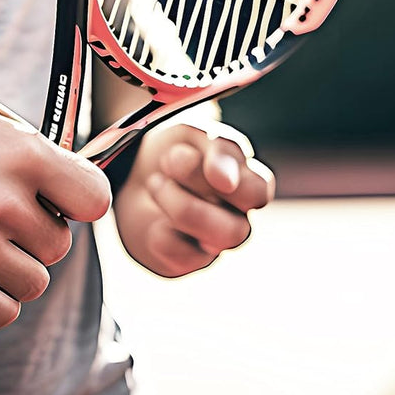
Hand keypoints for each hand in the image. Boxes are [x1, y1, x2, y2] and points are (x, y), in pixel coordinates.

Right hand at [0, 98, 110, 329]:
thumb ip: (38, 149)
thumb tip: (76, 183)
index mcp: (21, 156)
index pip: (93, 199)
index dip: (79, 202)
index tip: (64, 203)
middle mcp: (1, 203)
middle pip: (59, 246)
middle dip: (36, 234)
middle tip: (2, 218)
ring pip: (34, 283)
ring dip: (14, 268)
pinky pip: (1, 312)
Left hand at [112, 117, 274, 276]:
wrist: (136, 173)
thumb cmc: (176, 149)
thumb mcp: (194, 135)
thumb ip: (216, 150)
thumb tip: (224, 180)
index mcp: (246, 182)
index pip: (258, 190)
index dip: (234, 180)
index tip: (204, 166)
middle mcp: (236, 217)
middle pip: (239, 227)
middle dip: (198, 191)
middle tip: (168, 159)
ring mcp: (213, 241)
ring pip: (218, 243)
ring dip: (180, 208)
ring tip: (154, 182)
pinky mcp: (186, 258)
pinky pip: (181, 256)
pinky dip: (160, 233)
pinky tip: (153, 217)